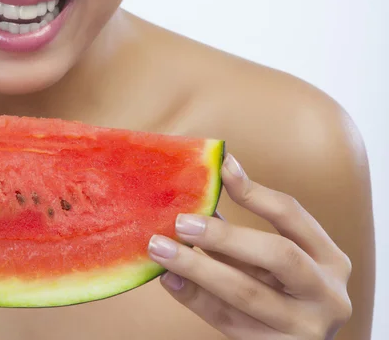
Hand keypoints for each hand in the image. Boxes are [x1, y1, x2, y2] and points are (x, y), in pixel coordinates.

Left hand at [147, 154, 352, 338]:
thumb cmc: (287, 294)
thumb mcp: (282, 259)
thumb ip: (247, 232)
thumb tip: (205, 186)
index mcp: (331, 259)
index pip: (292, 215)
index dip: (255, 191)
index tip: (221, 168)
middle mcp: (327, 294)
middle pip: (278, 255)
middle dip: (225, 236)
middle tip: (182, 221)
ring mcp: (305, 328)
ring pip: (247, 293)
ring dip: (198, 268)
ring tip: (162, 248)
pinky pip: (229, 322)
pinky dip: (196, 298)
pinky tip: (170, 278)